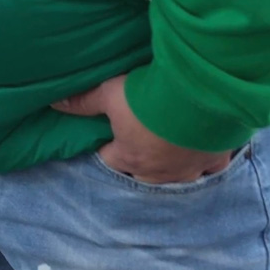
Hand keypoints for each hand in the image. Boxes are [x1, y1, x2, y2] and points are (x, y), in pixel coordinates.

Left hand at [52, 74, 233, 183]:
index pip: (111, 160)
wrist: (200, 96)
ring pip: (175, 176)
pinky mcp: (214, 161)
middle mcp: (157, 171)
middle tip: (141, 140)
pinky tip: (202, 153)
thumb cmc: (148, 97)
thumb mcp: (110, 93)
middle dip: (139, 160)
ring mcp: (188, 169)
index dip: (109, 147)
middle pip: (142, 172)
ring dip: (170, 164)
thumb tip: (55, 103)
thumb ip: (84, 101)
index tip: (110, 135)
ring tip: (169, 147)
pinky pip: (208, 168)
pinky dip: (204, 162)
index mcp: (130, 156)